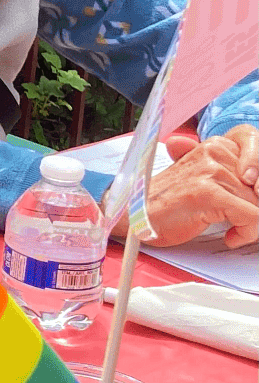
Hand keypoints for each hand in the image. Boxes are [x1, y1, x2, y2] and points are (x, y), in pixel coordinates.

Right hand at [144, 125, 258, 248]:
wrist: (136, 215)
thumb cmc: (171, 203)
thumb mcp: (204, 179)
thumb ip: (230, 174)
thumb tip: (256, 181)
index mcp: (216, 145)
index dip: (258, 189)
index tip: (253, 202)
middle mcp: (214, 152)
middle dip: (256, 210)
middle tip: (242, 223)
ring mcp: (211, 171)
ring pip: (258, 204)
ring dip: (251, 226)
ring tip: (232, 231)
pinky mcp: (209, 193)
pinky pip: (252, 217)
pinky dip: (246, 232)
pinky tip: (231, 236)